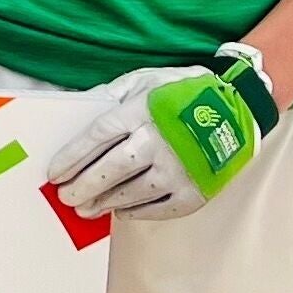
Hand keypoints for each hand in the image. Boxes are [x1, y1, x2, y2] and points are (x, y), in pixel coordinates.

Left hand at [48, 63, 269, 220]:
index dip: (72, 157)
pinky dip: (139, 212)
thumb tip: (77, 111)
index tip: (53, 173)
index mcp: (142, 111)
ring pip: (134, 192)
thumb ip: (109, 96)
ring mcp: (181, 167)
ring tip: (86, 208)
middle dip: (84, 185)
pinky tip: (122, 212)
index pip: (97, 136)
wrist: (238, 105)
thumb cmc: (181, 92)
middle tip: (65, 197)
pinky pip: (162, 207)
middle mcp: (160, 140)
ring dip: (106, 202)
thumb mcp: (142, 81)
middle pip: (112, 169)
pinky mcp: (198, 188)